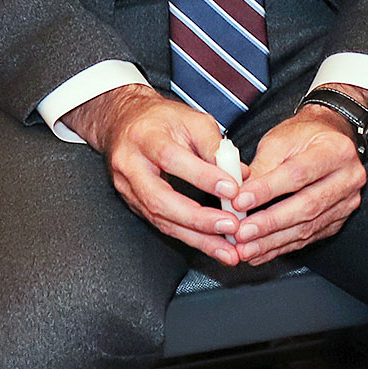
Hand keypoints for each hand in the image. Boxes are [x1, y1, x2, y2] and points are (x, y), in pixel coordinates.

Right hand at [62, 83, 245, 265]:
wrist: (126, 123)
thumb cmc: (162, 119)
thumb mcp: (191, 119)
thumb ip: (215, 145)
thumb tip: (241, 174)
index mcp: (145, 137)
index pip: (172, 159)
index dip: (203, 176)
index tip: (232, 190)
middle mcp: (131, 166)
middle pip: (161, 200)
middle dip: (199, 219)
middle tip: (231, 226)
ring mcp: (128, 189)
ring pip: (161, 220)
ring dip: (197, 238)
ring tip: (227, 249)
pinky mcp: (134, 205)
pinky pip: (162, 225)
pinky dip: (189, 237)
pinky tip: (211, 244)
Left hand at [230, 102, 367, 266]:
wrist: (328, 139)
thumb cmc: (304, 136)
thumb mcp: (280, 140)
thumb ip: (261, 167)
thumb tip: (237, 196)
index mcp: (336, 150)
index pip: (299, 174)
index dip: (268, 190)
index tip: (240, 200)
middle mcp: (348, 178)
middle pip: (306, 206)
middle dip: (270, 223)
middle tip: (242, 232)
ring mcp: (346, 202)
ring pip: (307, 227)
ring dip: (272, 241)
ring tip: (246, 248)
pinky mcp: (338, 220)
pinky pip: (308, 238)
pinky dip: (281, 247)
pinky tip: (261, 251)